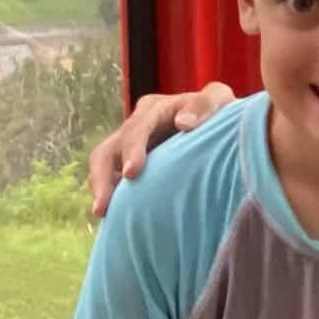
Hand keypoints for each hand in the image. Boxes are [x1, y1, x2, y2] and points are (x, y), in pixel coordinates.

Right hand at [84, 83, 235, 216]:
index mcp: (154, 109)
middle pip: (108, 150)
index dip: (132, 149)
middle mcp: (135, 127)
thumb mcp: (217, 100)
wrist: (215, 126)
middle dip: (103, 177)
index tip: (131, 173)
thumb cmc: (218, 112)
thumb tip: (184, 123)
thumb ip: (205, 106)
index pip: (136, 128)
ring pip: (102, 166)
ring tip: (102, 214)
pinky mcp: (127, 164)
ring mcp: (128, 147)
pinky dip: (110, 196)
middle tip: (104, 207)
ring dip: (100, 189)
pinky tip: (114, 217)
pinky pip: (111, 180)